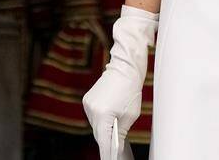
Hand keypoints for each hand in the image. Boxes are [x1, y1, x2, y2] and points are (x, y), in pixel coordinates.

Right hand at [83, 6, 156, 159]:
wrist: (124, 67)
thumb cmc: (131, 89)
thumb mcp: (131, 115)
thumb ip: (121, 131)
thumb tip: (116, 143)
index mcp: (103, 116)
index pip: (104, 142)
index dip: (107, 153)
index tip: (111, 159)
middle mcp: (92, 111)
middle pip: (98, 134)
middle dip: (107, 142)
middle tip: (114, 152)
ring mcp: (88, 105)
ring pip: (95, 125)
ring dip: (103, 130)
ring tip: (112, 138)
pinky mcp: (87, 100)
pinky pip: (94, 116)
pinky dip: (101, 120)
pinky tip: (108, 122)